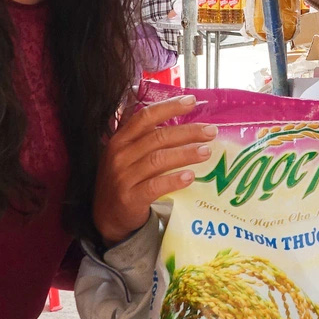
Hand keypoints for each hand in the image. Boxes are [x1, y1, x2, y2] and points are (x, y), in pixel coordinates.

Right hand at [92, 95, 215, 246]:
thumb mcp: (126, 154)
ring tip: (206, 151)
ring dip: (185, 154)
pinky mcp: (130, 198)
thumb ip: (144, 137)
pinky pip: (155, 186)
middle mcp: (119, 155)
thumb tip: (177, 119)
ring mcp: (123, 177)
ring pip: (158, 160)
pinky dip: (174, 180)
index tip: (192, 102)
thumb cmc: (123, 180)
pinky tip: (190, 176)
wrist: (107, 216)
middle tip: (210, 131)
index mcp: (119, 140)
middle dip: (187, 132)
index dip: (169, 107)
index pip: (145, 117)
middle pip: (157, 137)